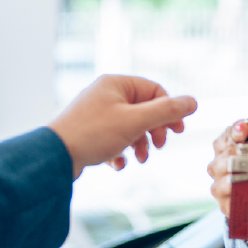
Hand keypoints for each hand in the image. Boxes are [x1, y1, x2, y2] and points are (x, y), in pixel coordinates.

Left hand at [49, 75, 196, 176]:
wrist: (54, 156)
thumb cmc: (93, 134)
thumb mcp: (136, 122)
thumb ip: (167, 111)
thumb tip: (193, 102)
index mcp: (116, 84)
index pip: (155, 91)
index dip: (170, 111)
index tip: (178, 132)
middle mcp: (105, 94)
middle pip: (143, 109)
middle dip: (154, 131)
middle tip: (159, 146)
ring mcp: (96, 113)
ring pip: (130, 126)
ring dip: (140, 144)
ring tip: (139, 159)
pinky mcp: (88, 132)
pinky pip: (113, 139)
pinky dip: (121, 151)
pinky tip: (117, 163)